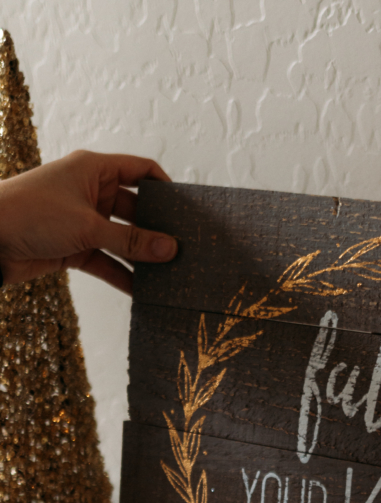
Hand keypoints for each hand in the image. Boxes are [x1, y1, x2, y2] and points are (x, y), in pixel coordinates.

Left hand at [0, 150, 177, 294]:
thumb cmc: (31, 214)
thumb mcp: (88, 227)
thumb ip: (131, 241)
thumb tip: (170, 248)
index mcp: (94, 170)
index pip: (140, 170)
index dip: (165, 186)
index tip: (187, 209)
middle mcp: (90, 192)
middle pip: (135, 209)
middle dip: (157, 229)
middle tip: (185, 248)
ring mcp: (82, 221)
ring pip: (122, 238)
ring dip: (141, 256)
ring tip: (169, 273)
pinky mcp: (74, 247)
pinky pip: (106, 261)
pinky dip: (122, 275)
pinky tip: (142, 291)